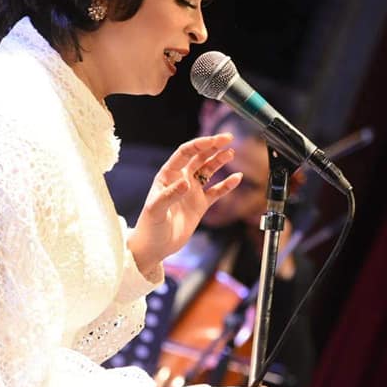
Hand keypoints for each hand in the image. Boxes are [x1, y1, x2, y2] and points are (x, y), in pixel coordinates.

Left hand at [129, 133, 241, 274]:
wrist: (153, 247)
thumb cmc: (149, 228)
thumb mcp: (156, 210)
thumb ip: (169, 195)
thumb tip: (185, 183)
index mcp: (167, 176)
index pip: (185, 153)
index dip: (200, 144)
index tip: (215, 140)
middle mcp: (180, 180)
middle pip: (199, 157)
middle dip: (213, 146)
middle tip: (228, 138)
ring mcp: (191, 192)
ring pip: (208, 171)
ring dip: (219, 161)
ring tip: (231, 153)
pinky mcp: (199, 205)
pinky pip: (215, 191)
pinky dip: (226, 185)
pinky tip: (236, 178)